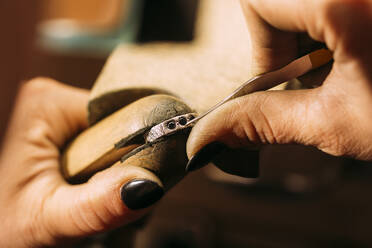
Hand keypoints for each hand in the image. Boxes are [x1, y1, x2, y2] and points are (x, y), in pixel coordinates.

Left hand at [0, 78, 159, 246]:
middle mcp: (56, 100)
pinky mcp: (69, 131)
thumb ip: (97, 205)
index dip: (139, 148)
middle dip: (132, 165)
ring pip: (122, 138)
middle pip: (124, 125)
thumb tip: (149, 185)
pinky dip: (115, 172)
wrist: (0, 229)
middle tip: (120, 200)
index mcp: (48, 105)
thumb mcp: (50, 220)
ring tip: (108, 201)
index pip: (121, 114)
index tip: (142, 183)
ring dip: (125, 172)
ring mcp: (63, 115)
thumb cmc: (5, 227)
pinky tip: (103, 192)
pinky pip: (110, 144)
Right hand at [186, 0, 371, 170]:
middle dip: (283, 38)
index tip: (278, 77)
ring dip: (306, 33)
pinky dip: (326, 24)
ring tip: (341, 65)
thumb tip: (208, 134)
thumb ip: (263, 121)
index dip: (261, 44)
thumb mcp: (336, 123)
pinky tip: (353, 51)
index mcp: (347, 1)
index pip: (258, 0)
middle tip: (316, 72)